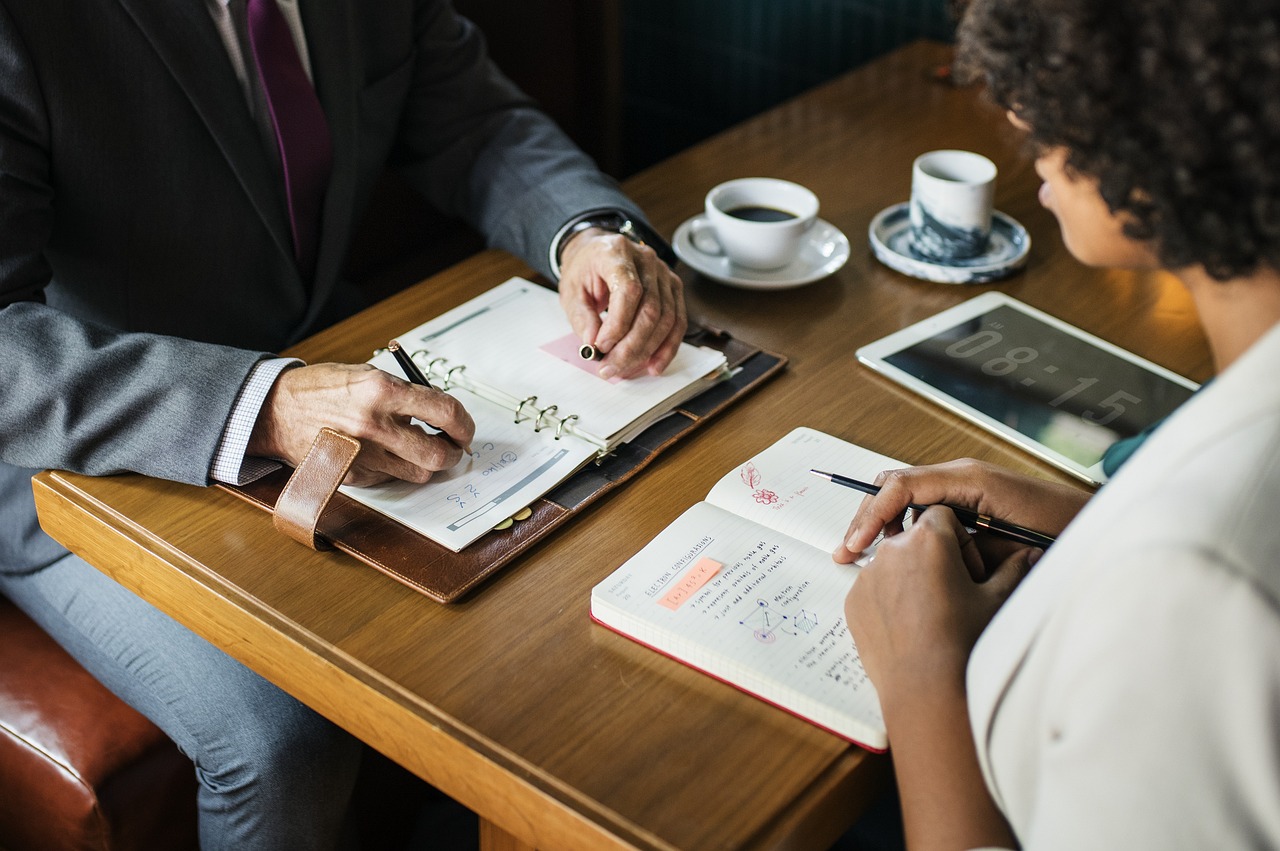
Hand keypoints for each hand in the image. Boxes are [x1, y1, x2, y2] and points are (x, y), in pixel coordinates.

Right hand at [248, 363, 474, 486]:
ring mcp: (363, 455)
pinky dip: (396, 468)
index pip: (444, 411)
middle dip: (453, 452)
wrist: (276, 410)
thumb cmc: (323, 389)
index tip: (465, 428)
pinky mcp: (352, 475)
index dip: (464, 423)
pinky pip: (391, 478)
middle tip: (452, 446)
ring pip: (418, 473)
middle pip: (437, 455)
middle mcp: (374, 425)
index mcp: (382, 391)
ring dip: (426, 462)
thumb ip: (406, 393)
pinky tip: (384, 452)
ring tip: (416, 447)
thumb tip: (442, 413)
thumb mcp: (367, 375)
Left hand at [557, 227, 686, 378]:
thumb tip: (594, 345)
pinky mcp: (672, 288)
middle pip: (651, 310)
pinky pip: (678, 322)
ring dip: (647, 351)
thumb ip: (582, 318)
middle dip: (631, 346)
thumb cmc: (584, 270)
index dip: (617, 324)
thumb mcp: (571, 292)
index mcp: (617, 252)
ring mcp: (664, 273)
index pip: (628, 290)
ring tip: (625, 368)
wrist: (596, 253)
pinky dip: (667, 347)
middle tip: (611, 367)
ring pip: (667, 319)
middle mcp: (646, 259)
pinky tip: (654, 365)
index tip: (601, 346)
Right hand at [834, 458, 1089, 564]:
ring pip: (905, 496)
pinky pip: (924, 507)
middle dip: (866, 517)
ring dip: (882, 524)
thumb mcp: (1007, 545)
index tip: (855, 545)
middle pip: (894, 486)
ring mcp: (964, 485)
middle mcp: (961, 475)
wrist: (1098, 528)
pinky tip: (899, 553)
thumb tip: (916, 552)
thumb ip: (961, 544)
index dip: (871, 515)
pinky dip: (904, 528)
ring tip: (865, 555)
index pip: (901, 486)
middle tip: (847, 552)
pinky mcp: (969, 500)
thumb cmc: (1063, 532)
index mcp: (967, 478)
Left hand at [845, 506, 1037, 697]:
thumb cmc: (964, 643)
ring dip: (910, 577)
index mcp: (928, 539)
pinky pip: (874, 589)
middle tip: (952, 593)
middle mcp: (891, 550)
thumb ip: (1013, 568)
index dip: (959, 540)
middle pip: (914, 539)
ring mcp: (867, 576)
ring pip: (892, 564)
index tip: (968, 569)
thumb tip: (1031, 553)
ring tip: (930, 614)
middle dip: (933, 557)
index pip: (942, 516)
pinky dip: (889, 599)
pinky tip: (910, 626)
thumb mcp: (996, 600)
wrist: (927, 689)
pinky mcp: (853, 601)